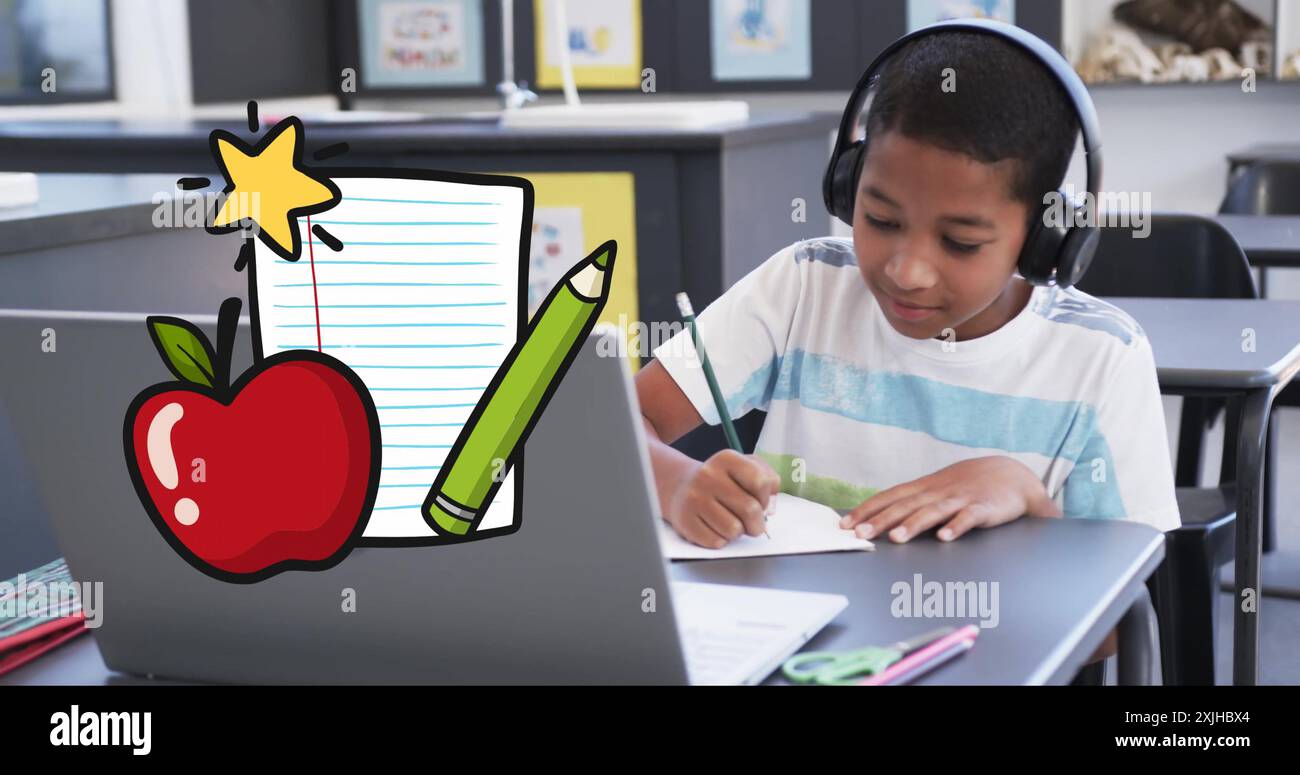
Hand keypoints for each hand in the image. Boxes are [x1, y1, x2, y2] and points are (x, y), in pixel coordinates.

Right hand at [667, 450, 780, 547]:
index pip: (761, 482)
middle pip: (750, 510)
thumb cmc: (722, 480)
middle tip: (752, 523)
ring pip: (733, 529)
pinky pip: (716, 541)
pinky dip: (721, 540)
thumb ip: (768, 480)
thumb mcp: (746, 467)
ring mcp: (694, 498)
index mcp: (727, 459)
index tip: (759, 500)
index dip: (766, 498)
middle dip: (757, 523)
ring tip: (731, 523)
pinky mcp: (685, 521)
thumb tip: (770, 508)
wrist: (681, 487)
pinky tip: (715, 528)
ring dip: (738, 532)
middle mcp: (708, 475)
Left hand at [840, 456, 1060, 542]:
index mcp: (924, 488)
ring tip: (896, 538)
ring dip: (914, 524)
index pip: (890, 497)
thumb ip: (913, 503)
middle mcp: (938, 491)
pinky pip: (968, 518)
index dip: (867, 510)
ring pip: (933, 511)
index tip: (845, 524)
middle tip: (860, 533)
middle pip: (906, 505)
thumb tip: (880, 518)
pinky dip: (956, 526)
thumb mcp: (937, 490)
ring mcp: (960, 499)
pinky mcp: (983, 508)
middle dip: (882, 519)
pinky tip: (945, 537)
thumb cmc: (967, 487)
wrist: (1011, 476)